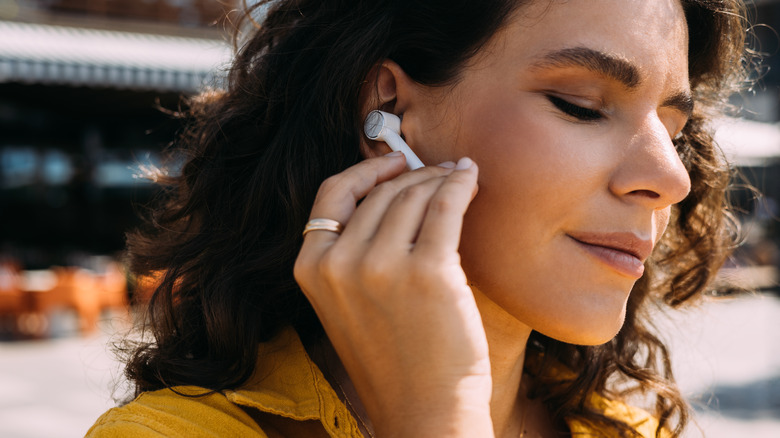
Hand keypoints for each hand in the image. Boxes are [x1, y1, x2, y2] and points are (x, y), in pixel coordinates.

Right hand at [294, 152, 493, 436]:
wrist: (424, 412)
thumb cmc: (394, 360)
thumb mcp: (348, 305)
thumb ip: (352, 254)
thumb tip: (391, 192)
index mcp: (311, 270)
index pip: (331, 195)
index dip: (365, 171)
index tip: (393, 162)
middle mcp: (339, 264)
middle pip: (379, 194)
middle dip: (413, 175)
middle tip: (439, 172)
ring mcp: (381, 267)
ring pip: (412, 196)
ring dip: (439, 179)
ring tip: (459, 177)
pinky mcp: (429, 272)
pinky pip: (446, 207)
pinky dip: (460, 186)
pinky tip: (470, 180)